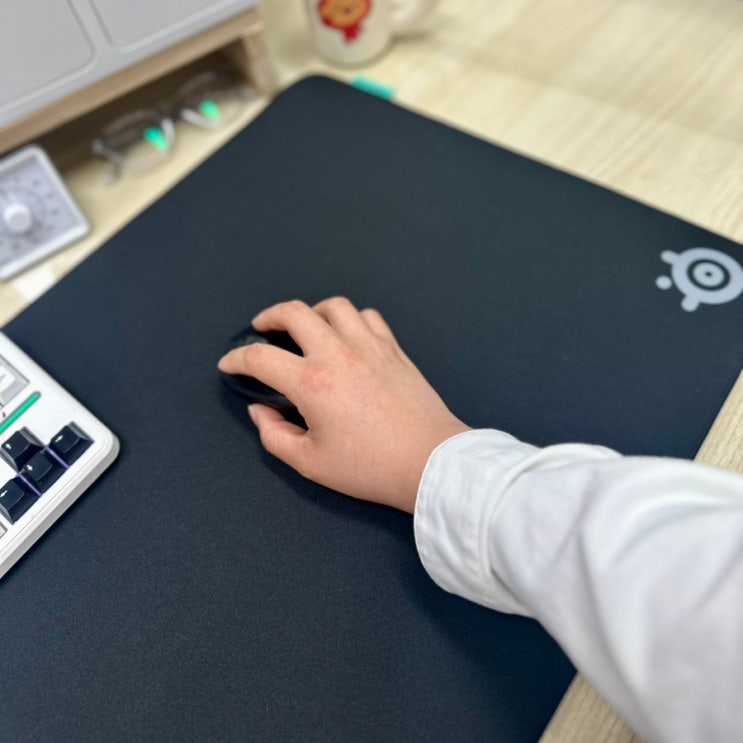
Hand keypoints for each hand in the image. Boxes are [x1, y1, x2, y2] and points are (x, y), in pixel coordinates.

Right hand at [218, 298, 470, 512]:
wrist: (430, 461)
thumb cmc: (371, 468)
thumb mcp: (310, 463)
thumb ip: (274, 435)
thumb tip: (260, 412)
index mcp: (312, 383)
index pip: (260, 358)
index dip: (236, 359)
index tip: (230, 366)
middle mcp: (338, 354)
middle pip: (294, 312)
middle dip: (268, 316)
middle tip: (261, 329)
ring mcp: (369, 346)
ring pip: (334, 306)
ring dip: (311, 311)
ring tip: (305, 327)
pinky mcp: (394, 349)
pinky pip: (368, 317)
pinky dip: (350, 319)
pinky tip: (346, 334)